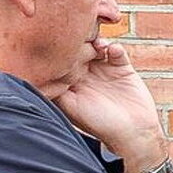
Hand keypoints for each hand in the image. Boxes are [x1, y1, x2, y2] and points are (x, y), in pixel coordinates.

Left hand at [54, 39, 169, 171]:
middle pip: (78, 50)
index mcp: (72, 84)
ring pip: (96, 47)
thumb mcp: (71, 108)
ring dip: (96, 42)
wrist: (133, 133)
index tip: (61, 46)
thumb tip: (39, 73)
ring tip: (97, 44)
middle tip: (79, 39)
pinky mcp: (123, 69)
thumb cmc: (100, 125)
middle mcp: (86, 75)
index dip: (60, 51)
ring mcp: (105, 71)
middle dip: (78, 42)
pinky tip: (112, 50)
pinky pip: (117, 51)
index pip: (61, 60)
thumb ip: (56, 90)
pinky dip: (114, 47)